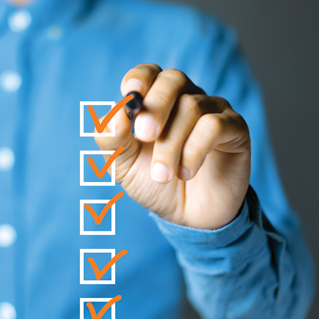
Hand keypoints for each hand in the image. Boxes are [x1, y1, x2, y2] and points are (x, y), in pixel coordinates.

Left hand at [94, 64, 250, 229]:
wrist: (186, 215)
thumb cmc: (153, 182)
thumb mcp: (122, 164)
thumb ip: (112, 140)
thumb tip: (114, 116)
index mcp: (156, 100)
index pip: (149, 73)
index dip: (139, 79)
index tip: (129, 95)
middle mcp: (186, 97)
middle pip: (173, 79)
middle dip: (156, 105)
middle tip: (144, 135)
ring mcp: (213, 110)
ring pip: (192, 107)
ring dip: (170, 144)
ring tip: (161, 175)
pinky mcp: (235, 129)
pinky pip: (214, 126)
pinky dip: (194, 151)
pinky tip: (185, 173)